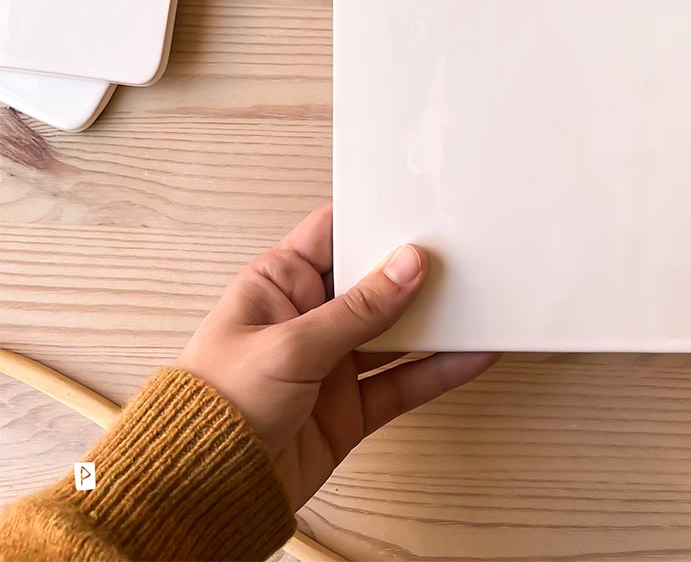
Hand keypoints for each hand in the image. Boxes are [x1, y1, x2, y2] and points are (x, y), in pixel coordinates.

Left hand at [177, 203, 498, 507]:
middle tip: (460, 252)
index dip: (373, 217)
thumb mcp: (290, 346)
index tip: (417, 206)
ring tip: (478, 300)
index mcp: (279, 283)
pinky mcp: (350, 406)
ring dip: (434, 320)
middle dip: (413, 269)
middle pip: (373, 281)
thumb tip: (407, 265)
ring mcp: (332, 362)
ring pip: (395, 331)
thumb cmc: (213, 410)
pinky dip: (438, 369)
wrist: (202, 496)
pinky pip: (403, 380)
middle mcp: (309, 317)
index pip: (333, 233)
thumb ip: (357, 309)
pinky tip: (470, 355)